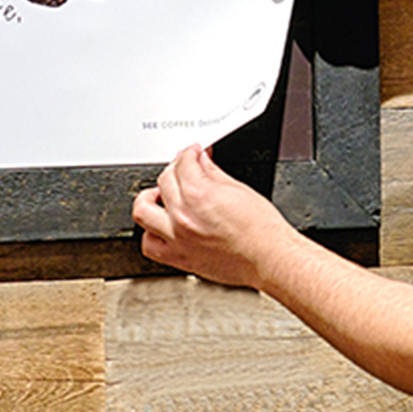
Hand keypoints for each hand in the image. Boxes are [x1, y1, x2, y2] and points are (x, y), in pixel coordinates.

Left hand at [131, 144, 297, 288]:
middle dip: (175, 170)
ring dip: (150, 200)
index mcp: (199, 194)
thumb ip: (213, 173)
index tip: (193, 153)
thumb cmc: (261, 229)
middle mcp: (183, 216)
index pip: (183, 163)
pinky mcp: (179, 258)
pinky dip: (151, 233)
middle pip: (164, 181)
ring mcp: (177, 238)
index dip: (189, 153)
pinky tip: (161, 227)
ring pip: (143, 211)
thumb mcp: (238, 189)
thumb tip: (202, 161)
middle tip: (184, 169)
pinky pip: (149, 245)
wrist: (269, 257)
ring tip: (161, 197)